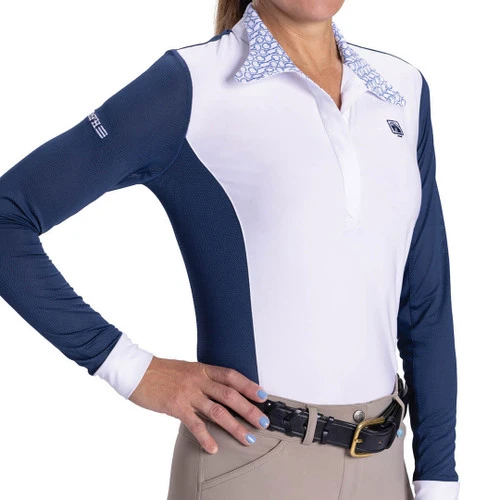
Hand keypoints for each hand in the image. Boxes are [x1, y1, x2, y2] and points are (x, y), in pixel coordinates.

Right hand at [128, 356, 270, 453]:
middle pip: (230, 395)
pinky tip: (214, 448)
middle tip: (263, 421)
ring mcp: (188, 394)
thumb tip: (219, 391)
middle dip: (249, 409)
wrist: (137, 371)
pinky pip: (195, 424)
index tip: (263, 395)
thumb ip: (203, 379)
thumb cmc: (161, 371)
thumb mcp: (186, 369)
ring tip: (248, 438)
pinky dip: (206, 438)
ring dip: (235, 426)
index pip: (231, 376)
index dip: (248, 386)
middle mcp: (198, 380)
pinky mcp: (175, 407)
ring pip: (218, 411)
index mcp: (202, 369)